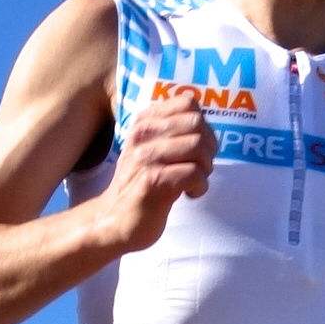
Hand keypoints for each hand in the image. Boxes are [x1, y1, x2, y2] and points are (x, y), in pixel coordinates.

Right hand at [101, 99, 216, 250]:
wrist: (116, 220)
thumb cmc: (141, 184)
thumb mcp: (152, 149)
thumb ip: (173, 131)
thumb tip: (204, 120)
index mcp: (145, 122)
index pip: (188, 103)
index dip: (203, 126)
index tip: (196, 148)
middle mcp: (143, 135)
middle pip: (197, 124)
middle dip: (209, 148)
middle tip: (199, 167)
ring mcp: (147, 157)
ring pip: (197, 147)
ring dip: (205, 168)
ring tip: (194, 181)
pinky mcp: (153, 182)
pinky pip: (194, 173)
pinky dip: (200, 186)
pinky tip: (189, 194)